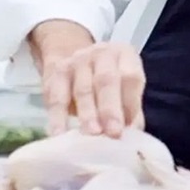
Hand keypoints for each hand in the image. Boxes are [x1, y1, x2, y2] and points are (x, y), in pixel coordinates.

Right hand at [32, 21, 144, 137]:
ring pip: (82, 90)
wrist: (73, 59)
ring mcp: (77, 61)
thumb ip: (130, 109)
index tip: (129, 127)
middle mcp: (102, 54)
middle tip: (113, 132)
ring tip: (92, 134)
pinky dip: (58, 118)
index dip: (131, 103)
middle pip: (106, 81)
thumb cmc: (106, 80)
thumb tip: (132, 136)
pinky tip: (61, 134)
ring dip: (88, 114)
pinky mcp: (56, 74)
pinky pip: (56, 98)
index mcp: (125, 55)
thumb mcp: (123, 86)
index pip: (131, 77)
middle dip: (110, 109)